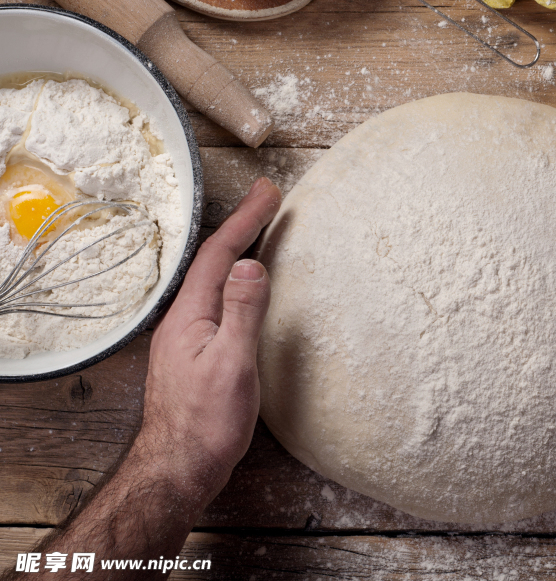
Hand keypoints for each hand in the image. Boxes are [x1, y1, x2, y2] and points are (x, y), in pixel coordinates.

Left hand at [134, 177, 281, 507]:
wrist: (179, 469)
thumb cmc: (206, 423)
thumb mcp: (232, 364)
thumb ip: (242, 312)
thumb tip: (251, 265)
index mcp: (189, 316)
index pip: (220, 255)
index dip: (246, 220)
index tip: (269, 192)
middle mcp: (183, 321)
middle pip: (213, 261)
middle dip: (242, 226)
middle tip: (267, 199)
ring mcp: (187, 338)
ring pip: (213, 280)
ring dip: (237, 250)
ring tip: (259, 230)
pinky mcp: (195, 354)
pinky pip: (216, 301)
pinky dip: (235, 279)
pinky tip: (245, 286)